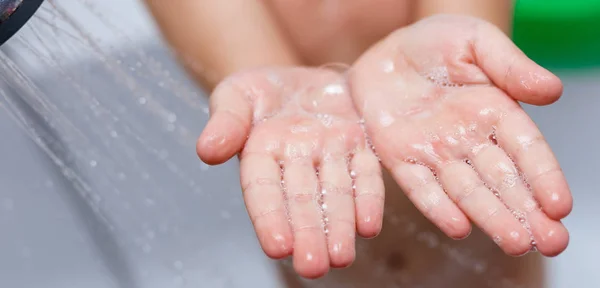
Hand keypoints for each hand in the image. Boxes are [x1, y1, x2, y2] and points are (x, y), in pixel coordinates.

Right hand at [196, 68, 383, 277]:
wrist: (303, 77)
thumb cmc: (262, 89)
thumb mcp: (236, 94)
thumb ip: (225, 120)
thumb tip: (207, 150)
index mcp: (260, 154)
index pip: (263, 191)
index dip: (270, 219)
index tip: (277, 247)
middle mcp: (297, 162)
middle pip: (302, 202)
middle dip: (308, 234)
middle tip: (314, 266)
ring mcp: (330, 155)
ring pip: (335, 194)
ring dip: (339, 227)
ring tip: (341, 257)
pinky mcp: (360, 145)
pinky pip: (365, 173)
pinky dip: (368, 199)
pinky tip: (369, 226)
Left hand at [349, 15, 571, 256]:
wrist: (387, 49)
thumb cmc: (435, 42)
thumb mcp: (475, 42)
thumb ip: (509, 66)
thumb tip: (551, 91)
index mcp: (495, 112)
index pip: (526, 149)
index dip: (544, 177)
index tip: (561, 206)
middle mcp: (469, 139)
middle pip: (503, 180)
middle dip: (526, 211)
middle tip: (551, 242)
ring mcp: (435, 153)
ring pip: (467, 190)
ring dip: (491, 217)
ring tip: (516, 244)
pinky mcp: (400, 158)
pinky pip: (420, 186)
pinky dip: (437, 207)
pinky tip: (459, 228)